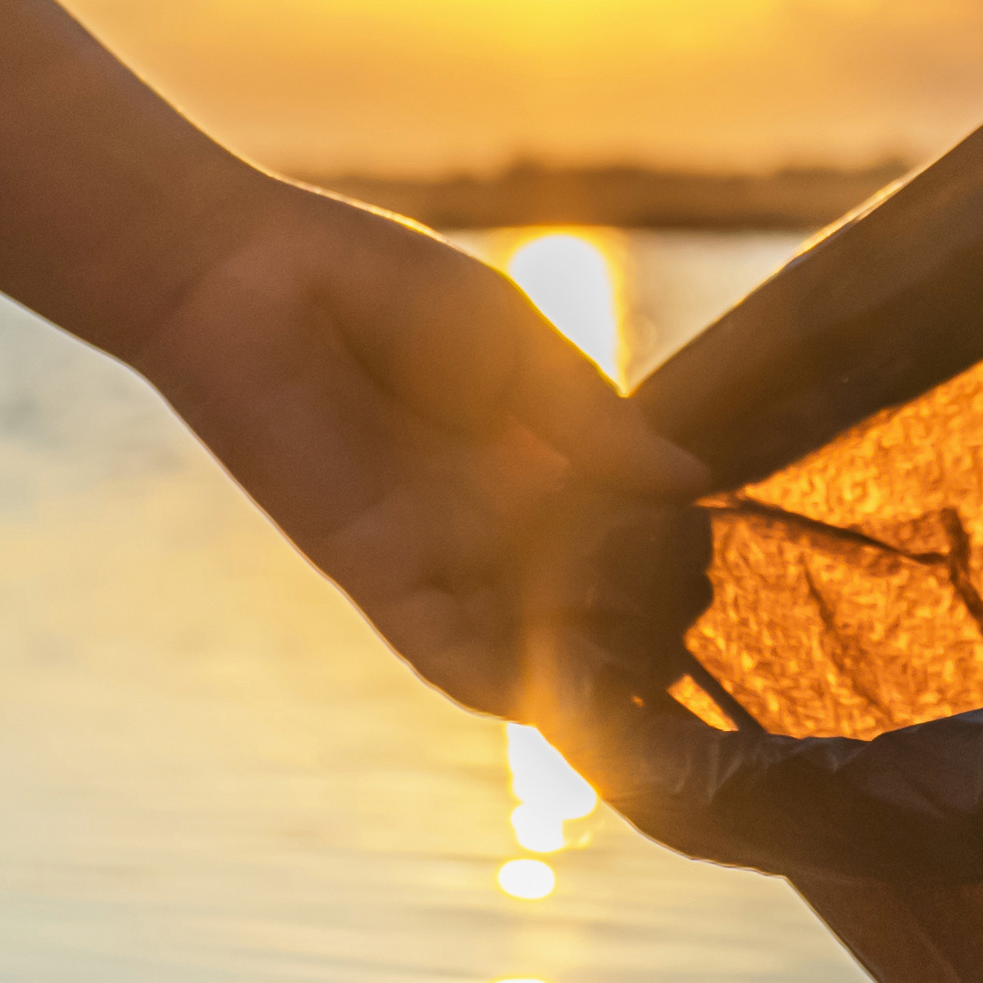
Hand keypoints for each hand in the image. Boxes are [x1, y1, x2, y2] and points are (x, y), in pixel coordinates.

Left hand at [128, 179, 706, 714]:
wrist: (246, 277)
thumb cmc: (378, 283)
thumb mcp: (515, 341)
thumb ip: (588, 413)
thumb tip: (686, 476)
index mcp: (529, 445)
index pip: (618, 518)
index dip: (671, 549)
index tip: (736, 569)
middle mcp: (488, 509)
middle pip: (580, 591)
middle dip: (639, 624)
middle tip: (708, 646)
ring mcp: (436, 545)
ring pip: (522, 635)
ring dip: (580, 670)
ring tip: (654, 699)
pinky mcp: (378, 570)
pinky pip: (445, 651)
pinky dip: (499, 684)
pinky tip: (562, 705)